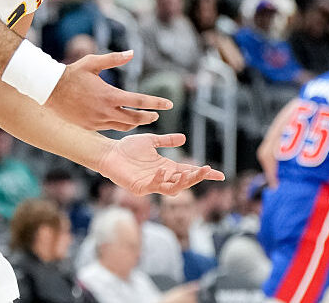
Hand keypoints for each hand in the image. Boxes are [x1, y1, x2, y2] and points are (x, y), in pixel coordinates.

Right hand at [45, 51, 171, 130]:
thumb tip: (132, 53)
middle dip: (149, 116)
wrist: (50, 91)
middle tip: (156, 114)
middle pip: (135, 118)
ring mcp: (98, 121)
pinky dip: (119, 125)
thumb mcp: (92, 62)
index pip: (139, 101)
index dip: (156, 103)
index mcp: (109, 95)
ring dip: (135, 123)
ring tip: (143, 118)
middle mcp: (106, 111)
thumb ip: (114, 59)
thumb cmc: (72, 74)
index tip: (169, 104)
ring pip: (124, 126)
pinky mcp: (90, 127)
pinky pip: (110, 128)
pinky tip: (122, 120)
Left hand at [96, 133, 223, 195]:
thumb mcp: (150, 141)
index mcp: (165, 168)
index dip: (203, 174)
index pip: (188, 172)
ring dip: (183, 182)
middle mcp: (161, 178)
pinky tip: (163, 171)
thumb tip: (184, 138)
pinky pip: (153, 186)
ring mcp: (150, 184)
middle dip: (197, 178)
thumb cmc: (127, 148)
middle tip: (207, 170)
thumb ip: (166, 141)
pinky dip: (159, 180)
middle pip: (184, 182)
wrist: (109, 152)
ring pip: (172, 189)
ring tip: (191, 173)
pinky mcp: (139, 187)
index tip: (219, 174)